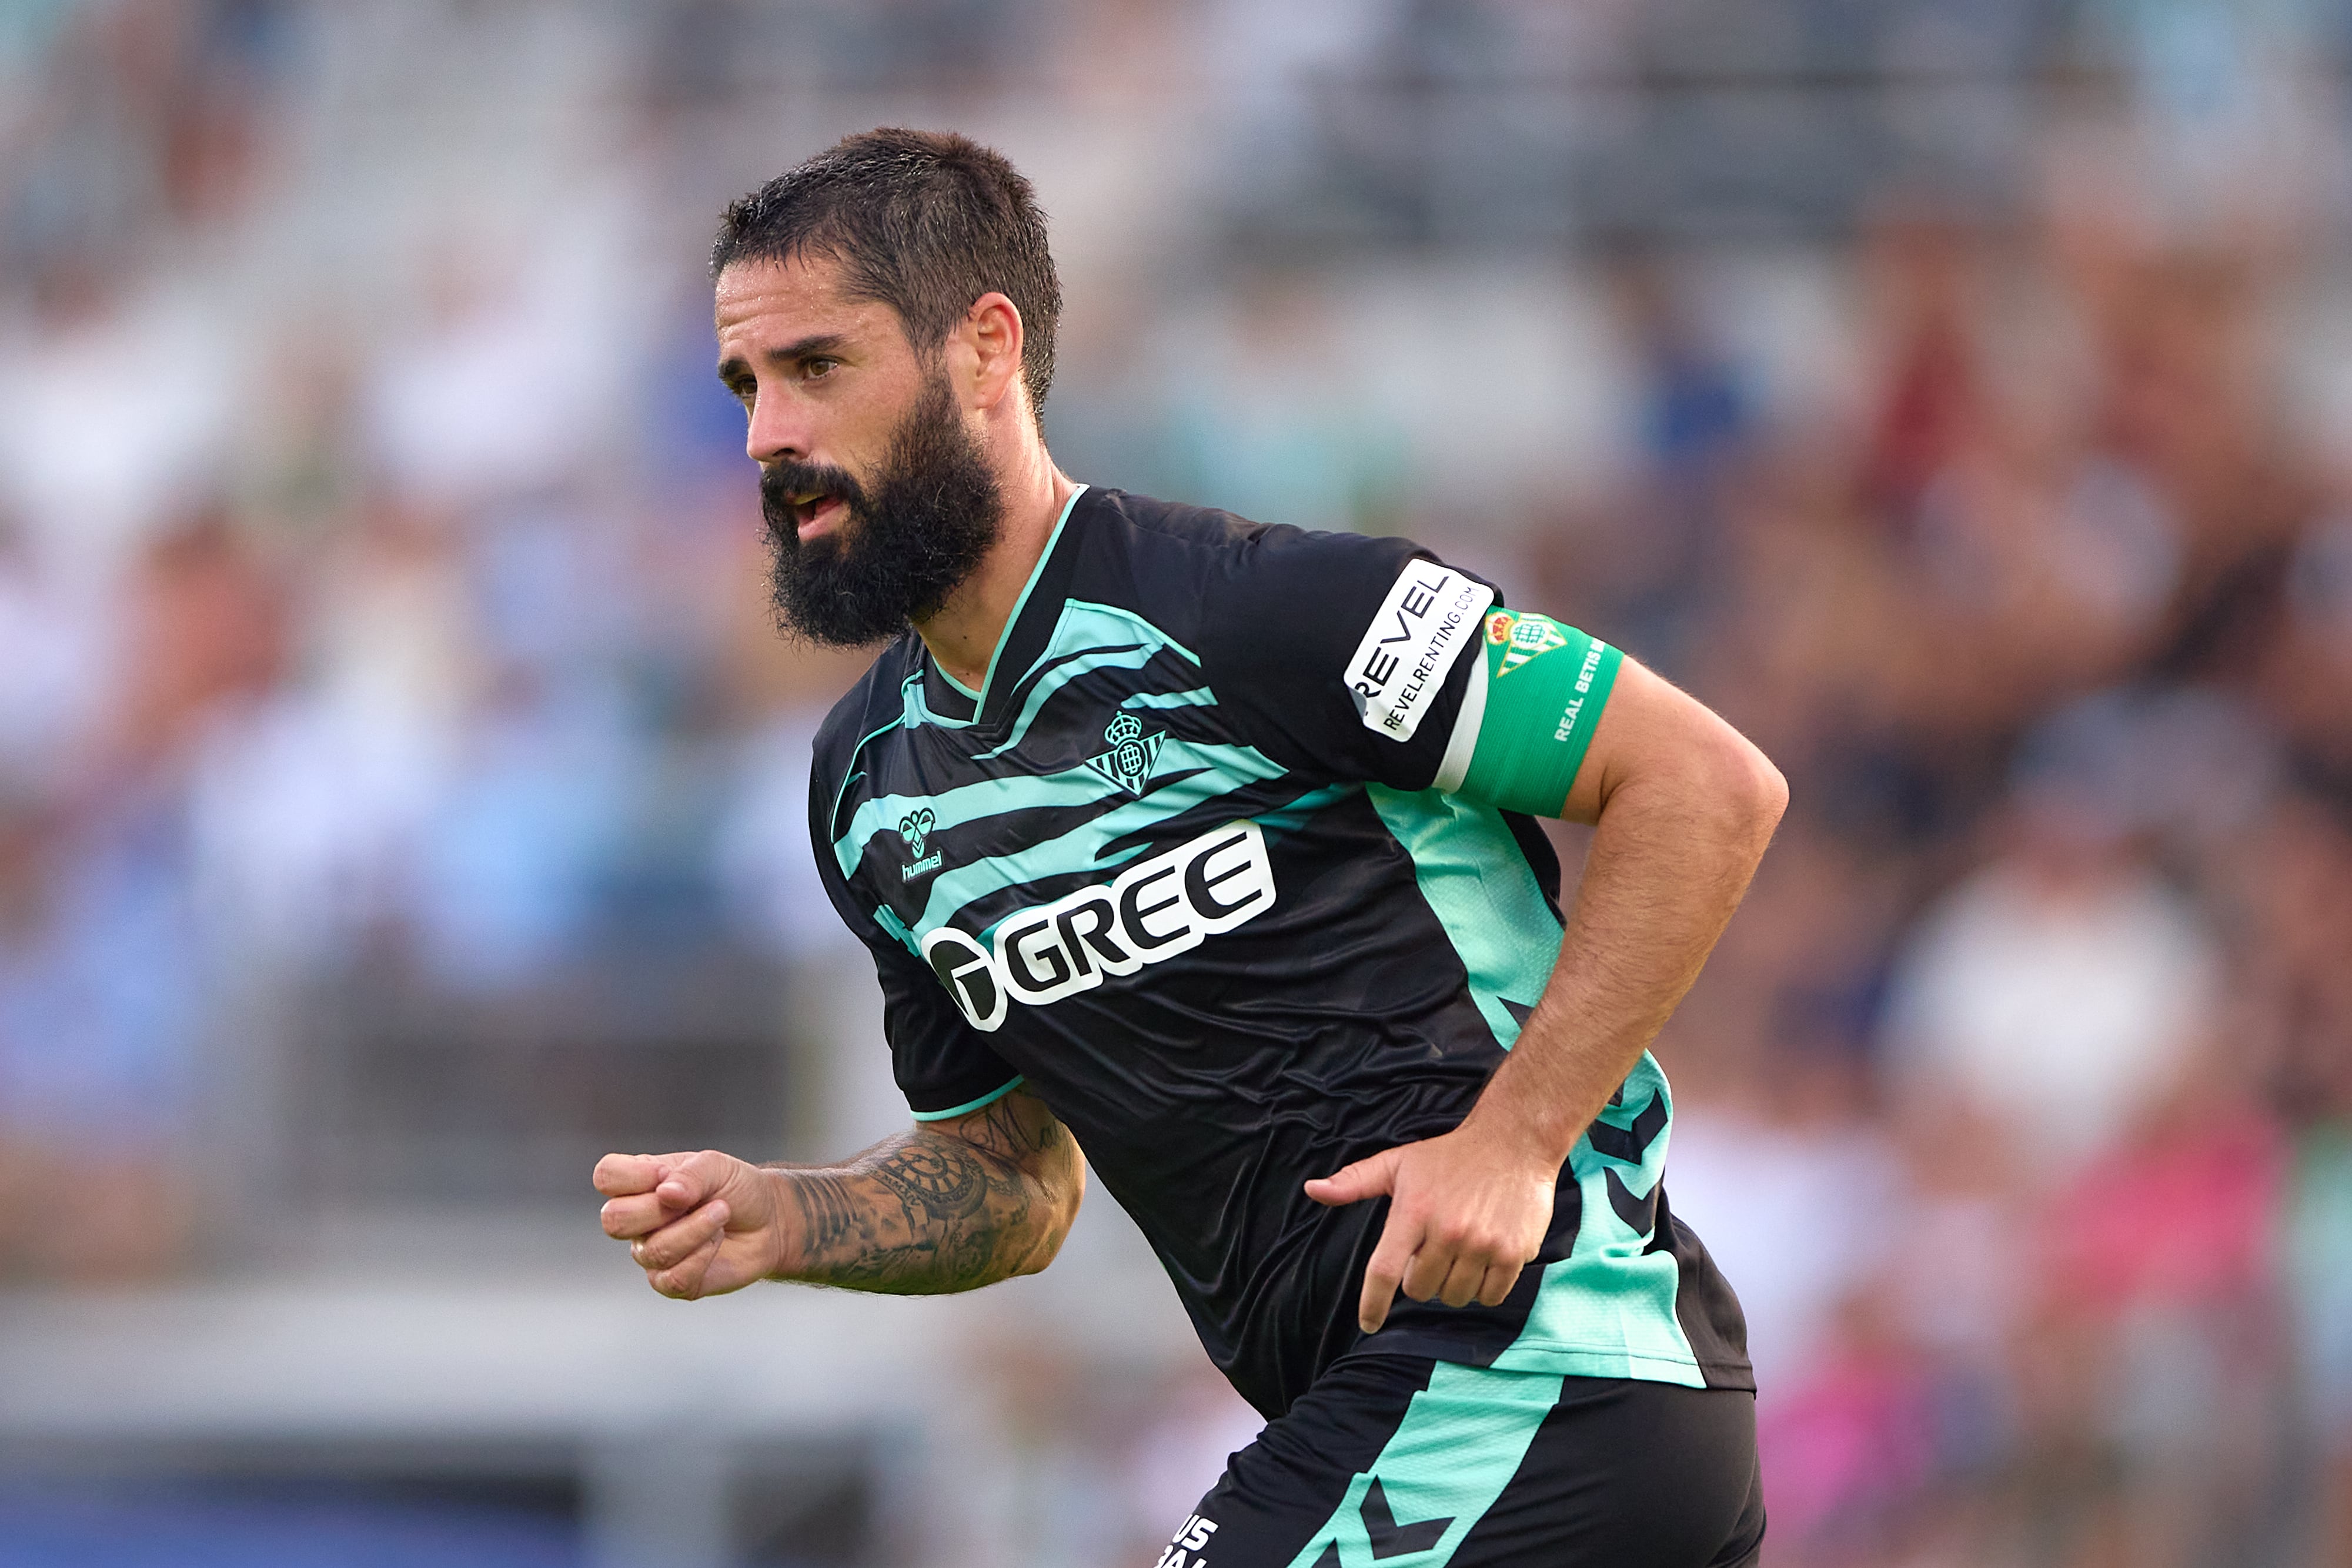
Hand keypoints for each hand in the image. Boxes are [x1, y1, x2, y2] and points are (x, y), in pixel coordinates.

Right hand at [593, 1149, 785, 1299]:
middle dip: (660, 1210)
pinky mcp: (672, 1282)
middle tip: (695, 1199)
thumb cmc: (737, 1188)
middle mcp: (638, 1220)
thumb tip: (665, 1194)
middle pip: (614, 1220)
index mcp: (640, 1184)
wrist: (770, 1221)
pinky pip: (671, 1278)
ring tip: (722, 1213)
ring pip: (652, 1251)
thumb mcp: (717, 1166)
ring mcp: (651, 1252)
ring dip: (695, 1229)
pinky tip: (716, 1241)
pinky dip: (701, 1257)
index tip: (666, 1173)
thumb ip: (690, 1175)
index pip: (606, 1177)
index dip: (632, 1176)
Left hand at [1304, 1127, 1557, 1333]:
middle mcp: (1447, 1231)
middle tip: (1430, 1252)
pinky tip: (1483, 1260)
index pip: (1384, 1271)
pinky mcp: (1513, 1253)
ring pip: (1455, 1297)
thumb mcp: (1398, 1163)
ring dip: (1452, 1284)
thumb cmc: (1449, 1156)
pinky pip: (1491, 1296)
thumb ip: (1354, 1182)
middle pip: (1420, 1290)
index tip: (1369, 1324)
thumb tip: (1312, 1190)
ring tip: (1458, 1253)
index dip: (1373, 1304)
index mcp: (1413, 1212)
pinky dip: (1484, 1288)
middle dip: (1419, 1278)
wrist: (1513, 1143)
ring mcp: (1482, 1244)